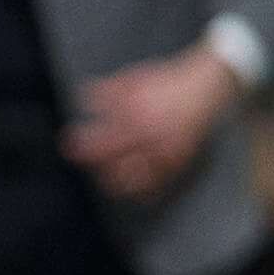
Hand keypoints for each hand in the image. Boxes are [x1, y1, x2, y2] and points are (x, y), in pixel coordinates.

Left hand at [66, 43, 239, 202]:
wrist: (205, 86)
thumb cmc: (168, 82)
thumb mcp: (135, 79)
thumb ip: (108, 90)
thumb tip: (84, 94)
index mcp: (135, 114)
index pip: (102, 134)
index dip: (82, 142)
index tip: (68, 144)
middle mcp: (148, 135)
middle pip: (113, 159)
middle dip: (94, 163)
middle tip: (81, 163)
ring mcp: (164, 150)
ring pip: (134, 177)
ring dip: (114, 181)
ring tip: (103, 181)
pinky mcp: (178, 160)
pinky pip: (159, 183)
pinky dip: (144, 192)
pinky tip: (133, 195)